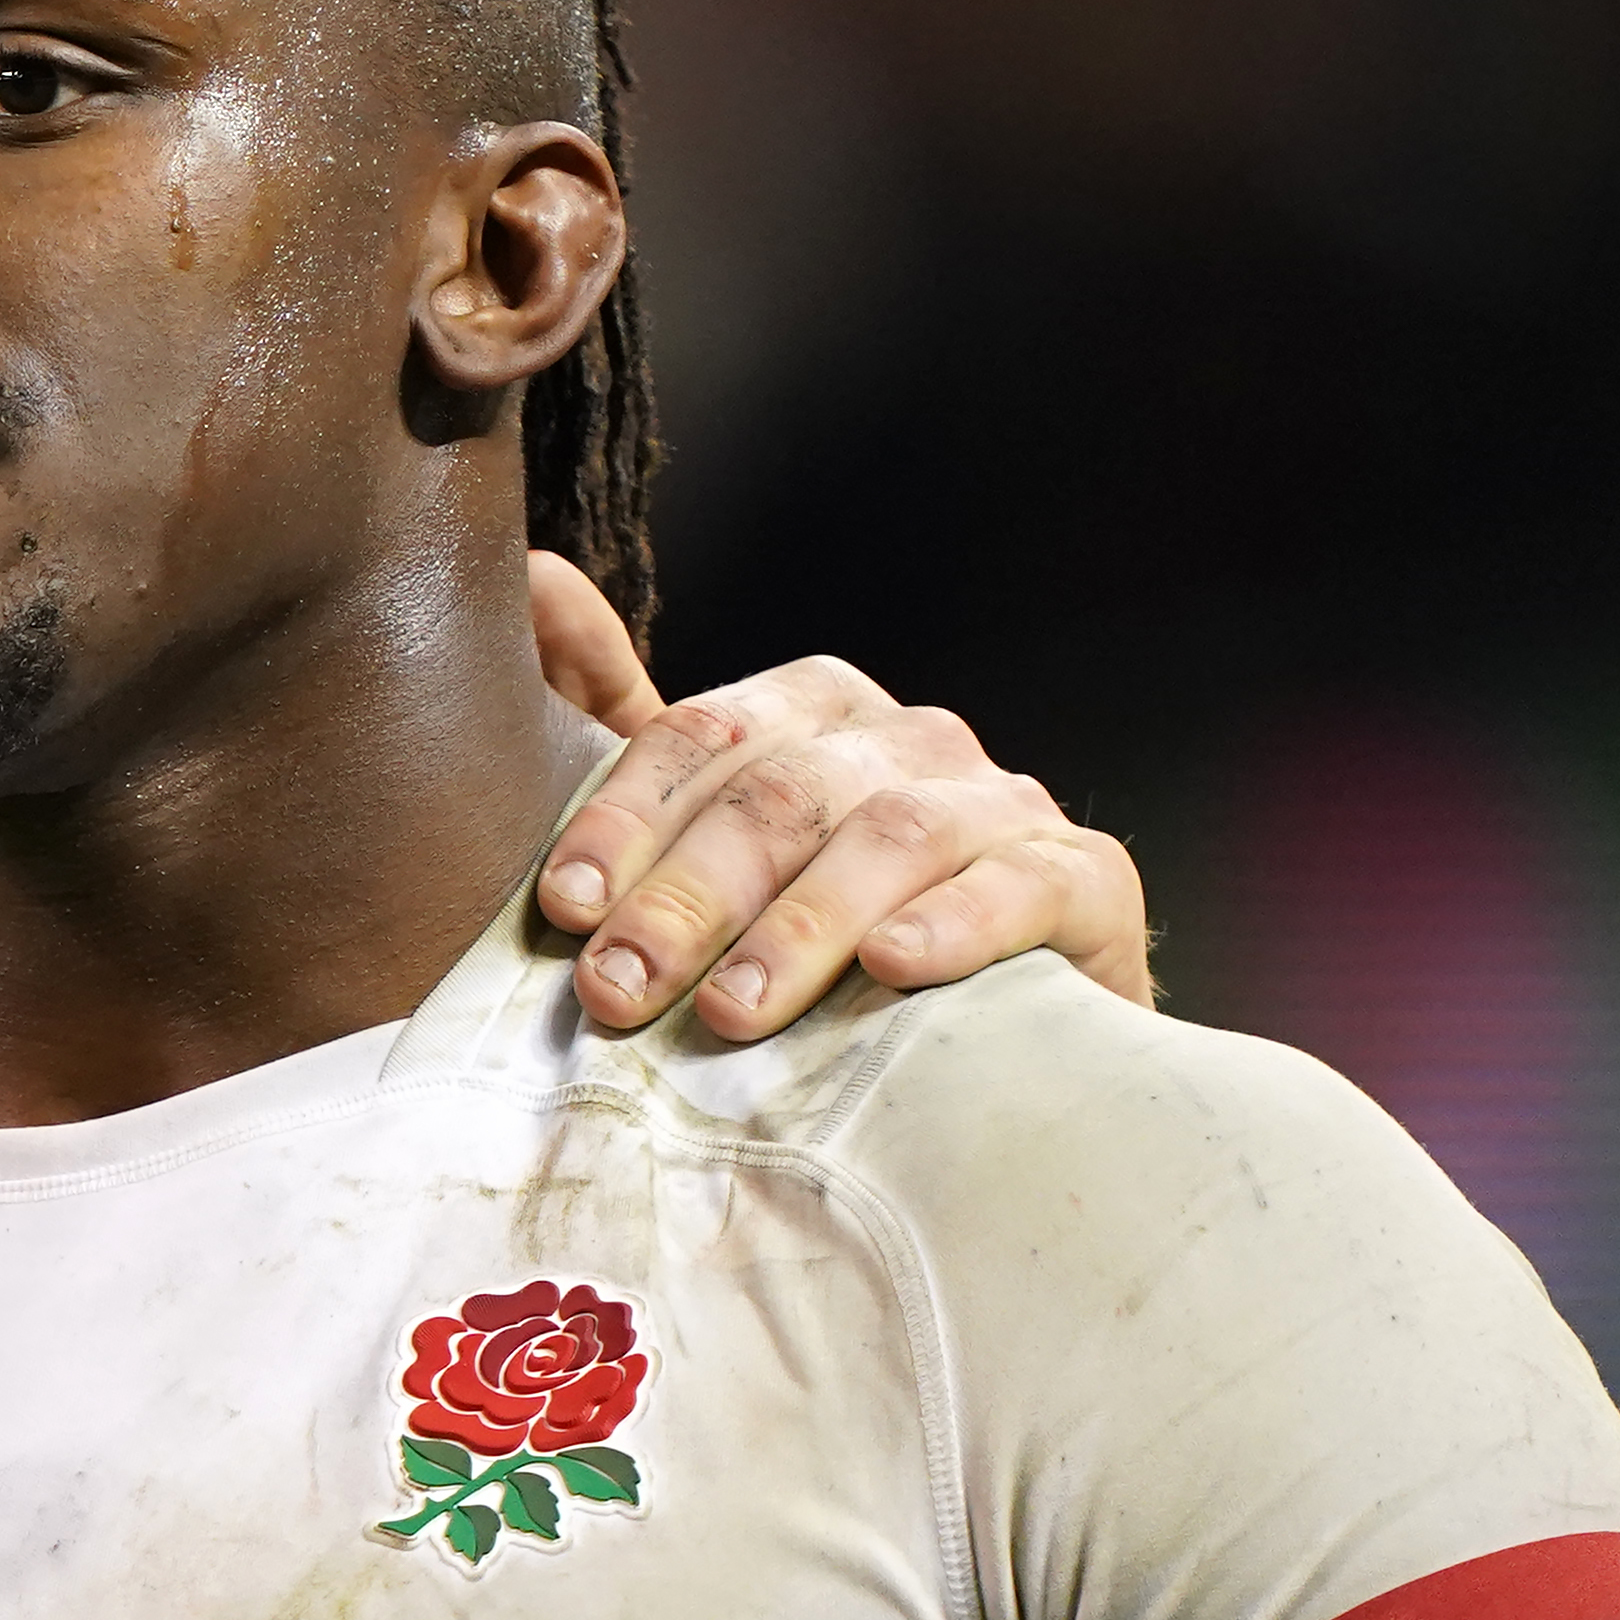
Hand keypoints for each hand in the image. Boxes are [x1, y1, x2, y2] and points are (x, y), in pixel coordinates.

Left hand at [521, 555, 1152, 1039]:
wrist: (1011, 1038)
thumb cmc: (829, 945)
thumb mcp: (714, 856)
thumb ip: (623, 748)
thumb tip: (535, 582)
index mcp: (812, 715)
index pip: (701, 737)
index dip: (625, 818)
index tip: (563, 906)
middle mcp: (909, 740)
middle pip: (781, 793)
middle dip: (688, 895)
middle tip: (620, 988)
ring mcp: (1003, 805)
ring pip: (892, 837)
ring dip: (801, 926)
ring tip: (731, 1012)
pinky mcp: (1084, 881)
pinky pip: (1020, 887)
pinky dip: (952, 924)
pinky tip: (892, 967)